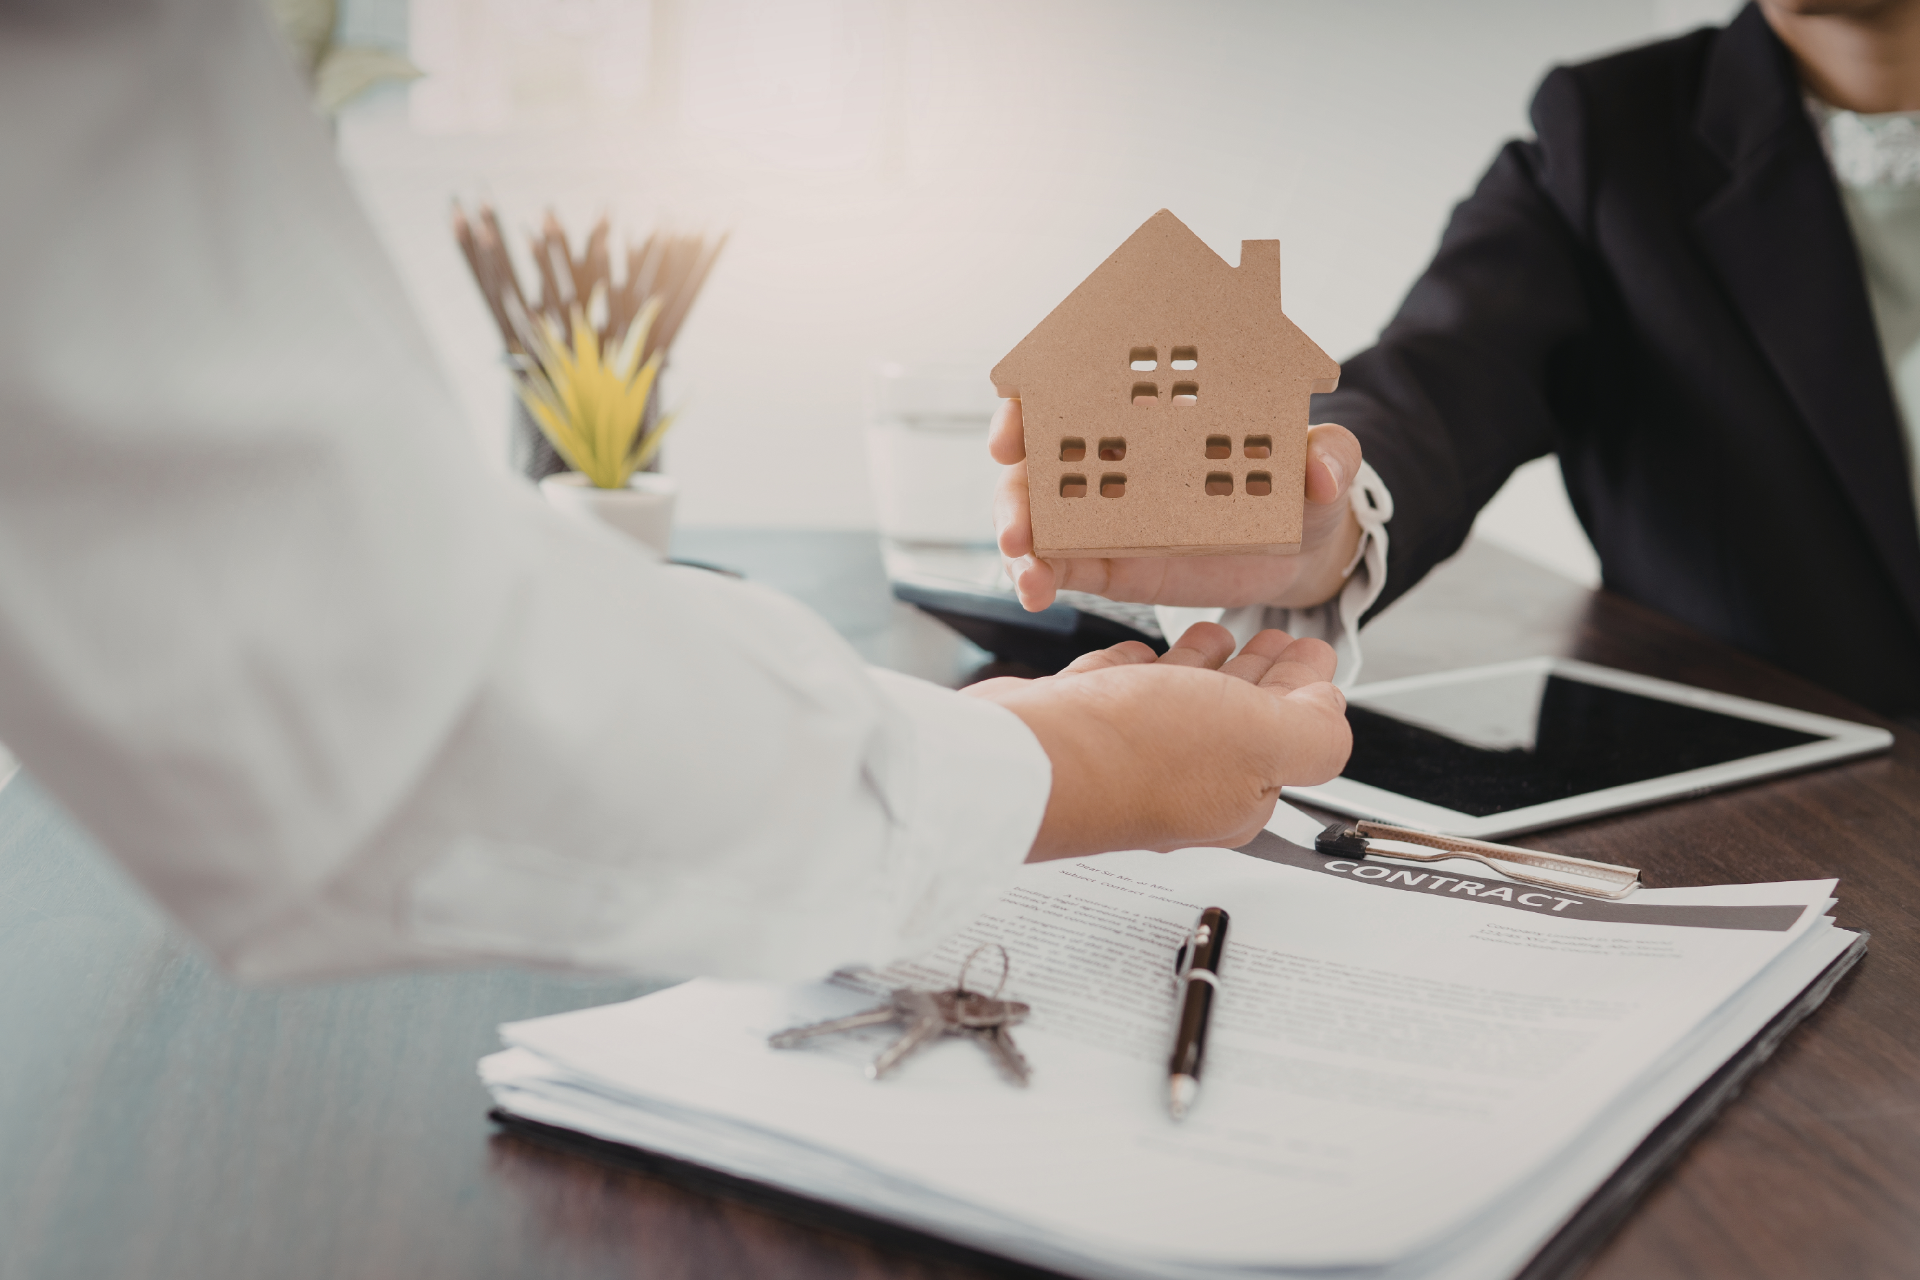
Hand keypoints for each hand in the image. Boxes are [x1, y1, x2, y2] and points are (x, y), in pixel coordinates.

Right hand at [963, 623, 1349, 858]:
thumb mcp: (1262, 738)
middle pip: (1239, 720)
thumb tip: (1331, 712)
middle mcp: (1182, 780)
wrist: (1027, 756)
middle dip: (1264, 677)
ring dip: (1204, 667)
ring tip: (1217, 635)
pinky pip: (1117, 693)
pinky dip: (1137, 670)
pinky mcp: (1077, 727)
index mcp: (1237, 791)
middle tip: (1279, 639)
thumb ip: (1314, 733)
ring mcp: (1126, 754)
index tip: (1316, 650)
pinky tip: (1140, 655)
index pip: (1292, 736)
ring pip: (1179, 702)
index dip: (1309, 689)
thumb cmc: (1136, 753)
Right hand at [989, 398, 1364, 611]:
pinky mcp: (1106, 562)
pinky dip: (1038, 577)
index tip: (1020, 413)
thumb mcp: (1323, 462)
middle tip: (1014, 500)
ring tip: (1025, 566)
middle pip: (1041, 452)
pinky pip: (1058, 566)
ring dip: (1018, 534)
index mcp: (1155, 412)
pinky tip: (1035, 593)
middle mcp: (1116, 456)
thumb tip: (1320, 470)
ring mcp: (1104, 511)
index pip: (1081, 383)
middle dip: (1014, 472)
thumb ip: (1329, 455)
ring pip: (1037, 513)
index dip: (1039, 389)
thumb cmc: (1300, 487)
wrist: (1298, 552)